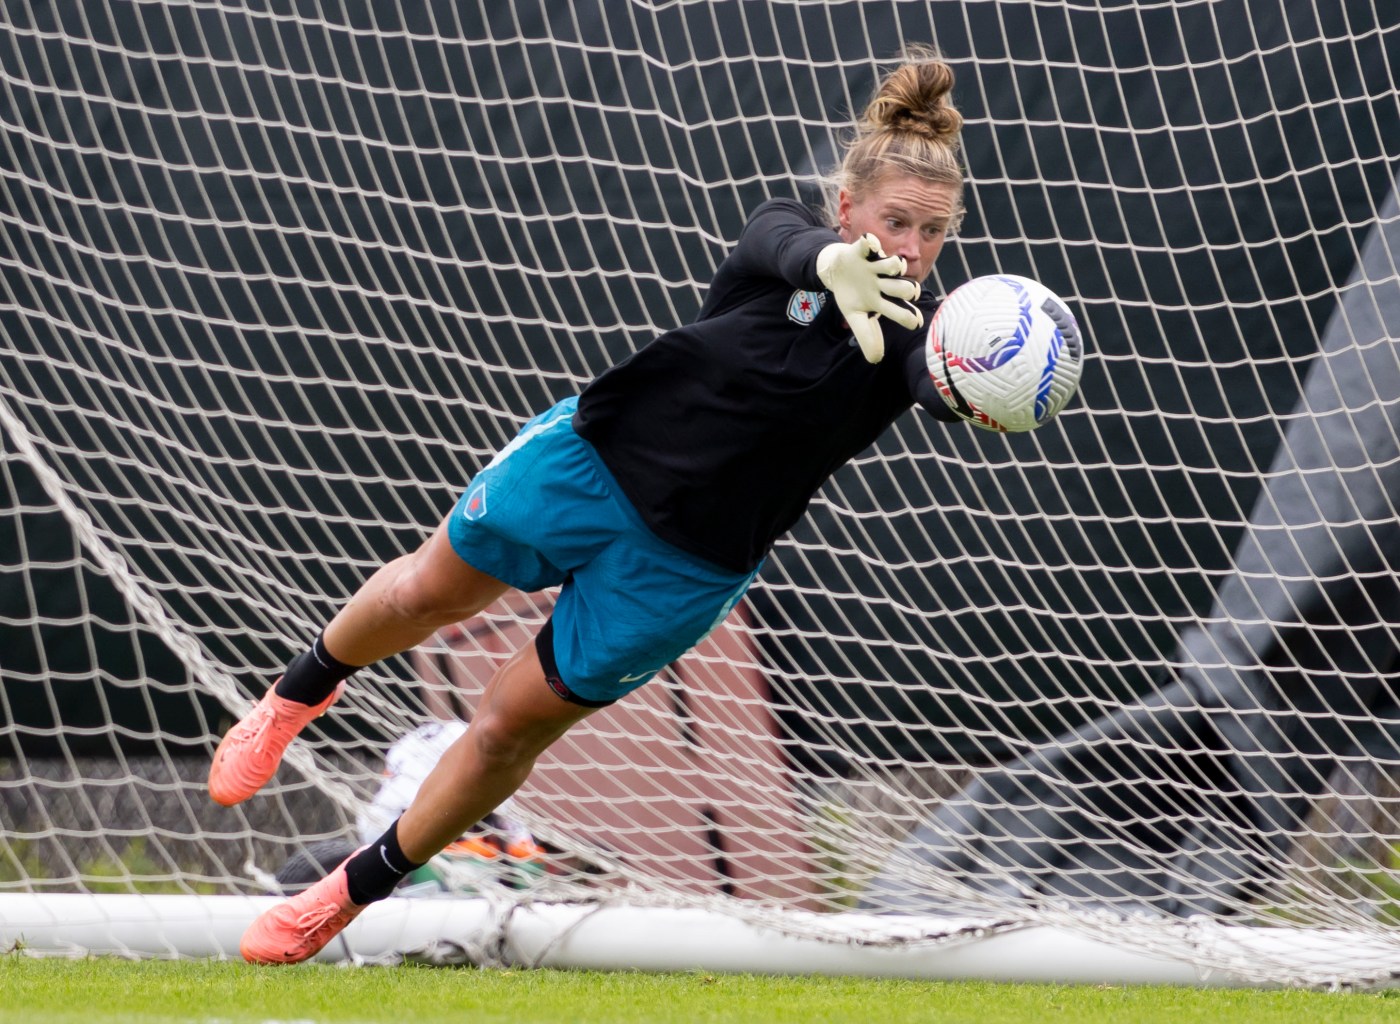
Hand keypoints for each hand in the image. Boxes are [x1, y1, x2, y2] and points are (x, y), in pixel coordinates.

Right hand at [816, 233, 922, 362]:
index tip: (915, 322)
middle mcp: (885, 283)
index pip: (902, 311)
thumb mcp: (855, 317)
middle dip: (907, 291)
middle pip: (904, 288)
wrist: (836, 271)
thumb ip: (866, 336)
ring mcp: (875, 266)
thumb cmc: (852, 295)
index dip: (909, 317)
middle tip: (906, 294)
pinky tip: (869, 244)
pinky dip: (870, 244)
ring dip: (894, 267)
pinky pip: (869, 244)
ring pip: (893, 265)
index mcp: (885, 300)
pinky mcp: (863, 251)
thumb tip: (876, 359)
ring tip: (892, 268)